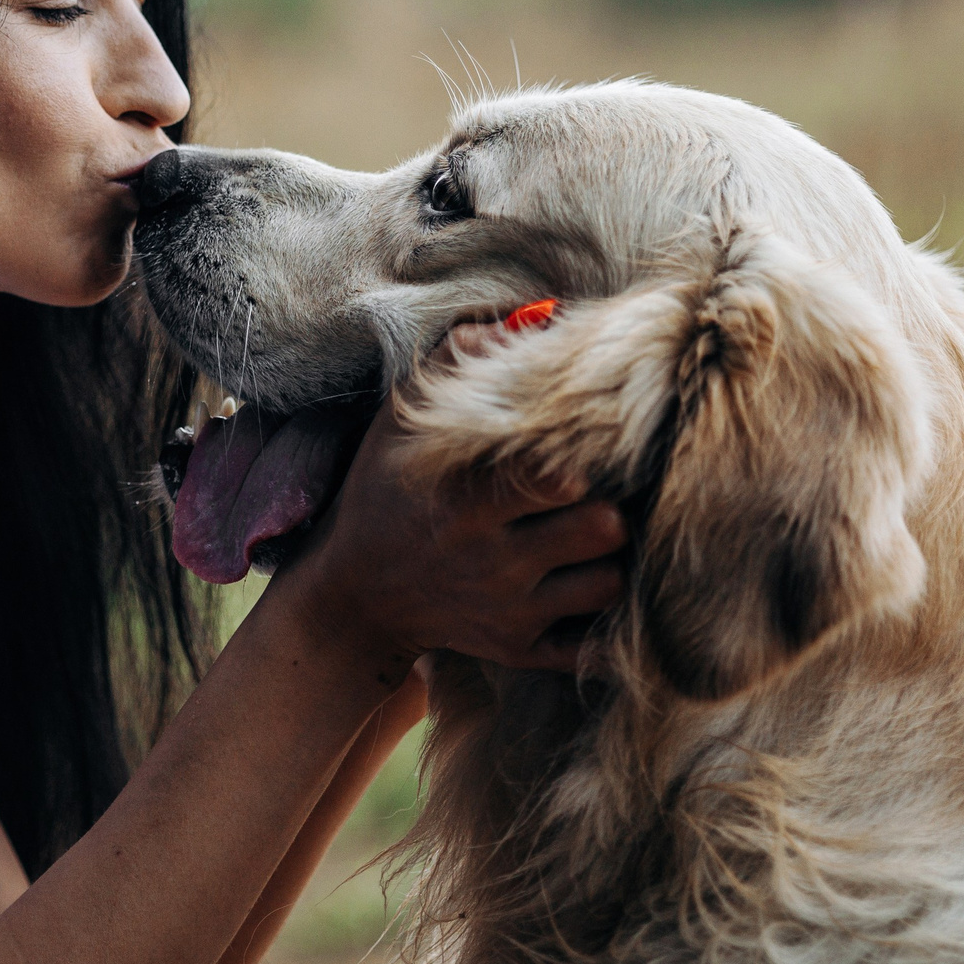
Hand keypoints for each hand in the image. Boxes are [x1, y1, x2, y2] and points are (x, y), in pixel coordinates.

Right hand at [267, 326, 626, 674]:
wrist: (353, 597)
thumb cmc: (386, 491)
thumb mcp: (401, 420)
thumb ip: (462, 357)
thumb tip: (537, 312)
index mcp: (470, 501)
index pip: (563, 478)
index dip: (586, 458)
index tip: (584, 445)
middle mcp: (494, 562)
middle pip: (604, 531)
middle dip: (611, 507)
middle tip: (603, 492)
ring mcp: (510, 613)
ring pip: (608, 584)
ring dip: (609, 558)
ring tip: (592, 537)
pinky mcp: (519, 651)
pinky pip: (591, 646)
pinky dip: (601, 620)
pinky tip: (585, 586)